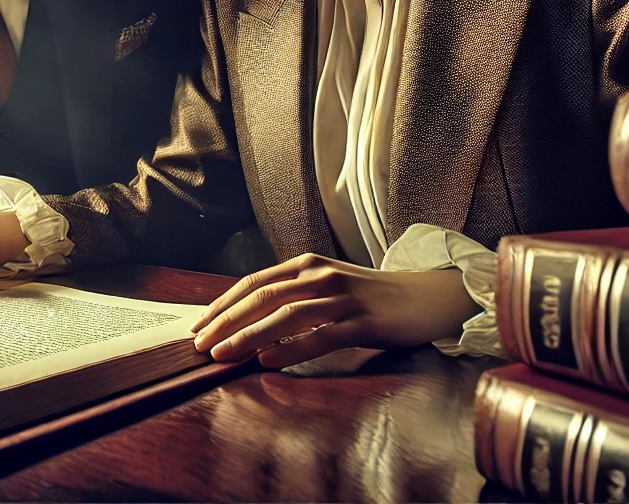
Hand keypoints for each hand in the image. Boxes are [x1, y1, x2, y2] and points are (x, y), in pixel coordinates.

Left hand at [189, 253, 479, 368]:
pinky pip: (322, 336)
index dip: (223, 305)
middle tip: (199, 345)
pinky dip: (291, 350)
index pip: (253, 284)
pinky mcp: (364, 322)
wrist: (431, 295)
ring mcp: (343, 298)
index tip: (198, 327)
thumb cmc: (374, 296)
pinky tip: (268, 362)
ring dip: (249, 336)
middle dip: (226, 322)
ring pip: (286, 316)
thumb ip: (295, 296)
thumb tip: (250, 321)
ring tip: (223, 355)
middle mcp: (320, 276)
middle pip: (262, 298)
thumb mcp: (329, 287)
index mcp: (307, 266)